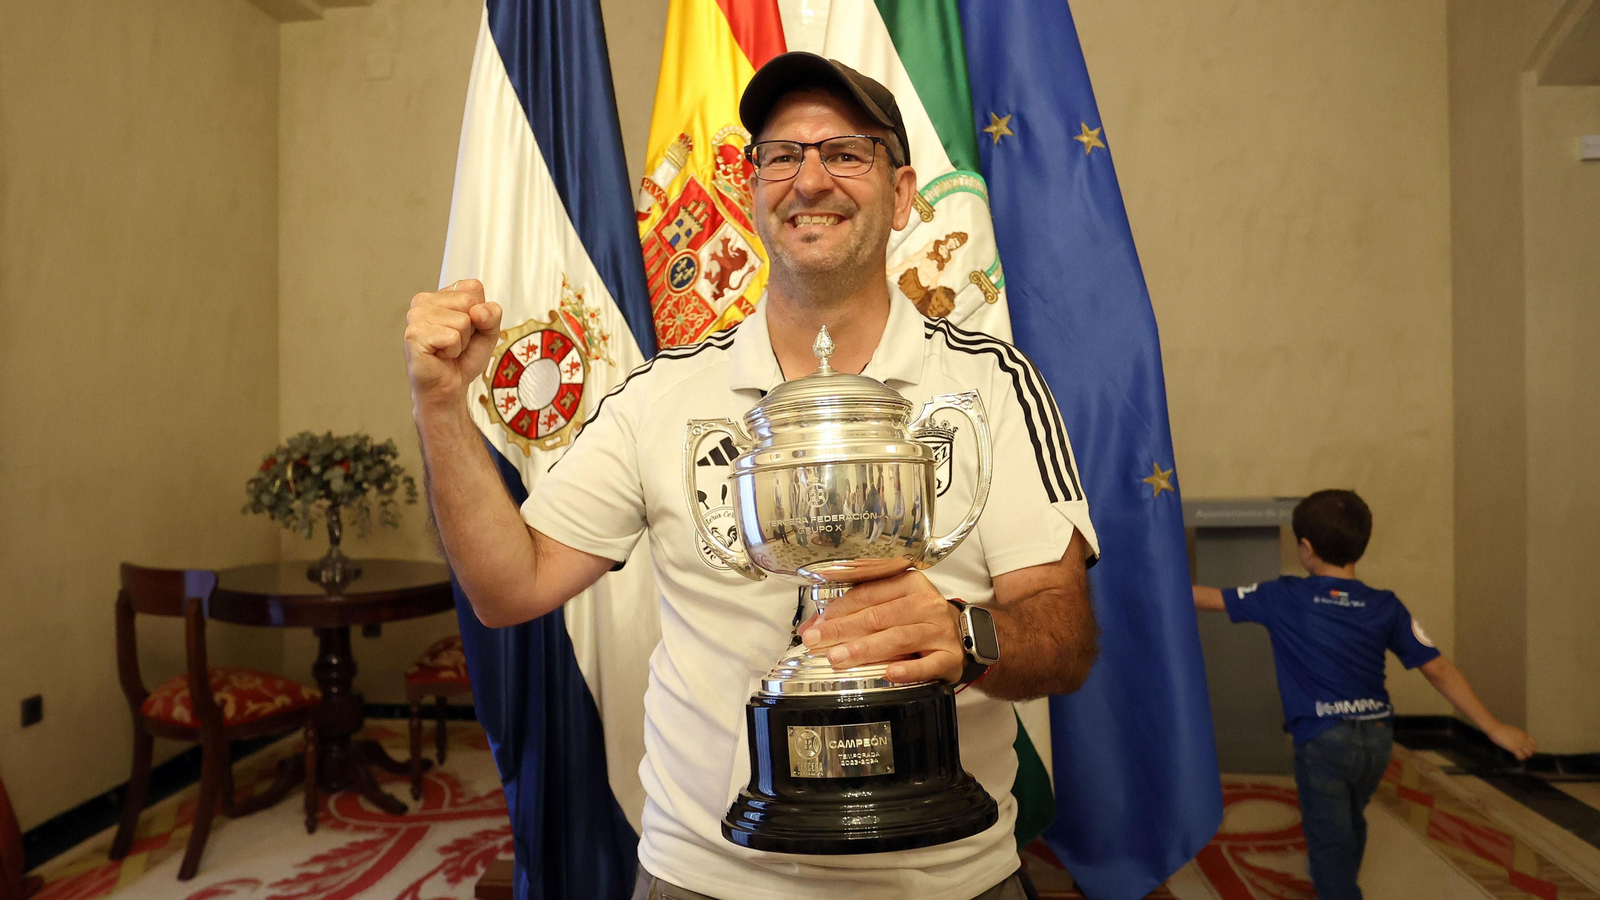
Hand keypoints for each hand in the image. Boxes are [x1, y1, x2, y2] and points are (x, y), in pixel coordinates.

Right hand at [404, 279, 502, 407]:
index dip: (480, 313)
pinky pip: (452, 337)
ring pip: (462, 321)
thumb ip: (492, 314)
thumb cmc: (463, 358)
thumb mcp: (488, 332)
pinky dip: (453, 351)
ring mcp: (416, 316)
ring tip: (447, 349)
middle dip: (471, 329)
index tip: (468, 329)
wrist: (449, 386)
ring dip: (461, 342)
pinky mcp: (414, 334)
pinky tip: (439, 355)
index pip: (473, 287)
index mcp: (440, 294)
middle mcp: (423, 301)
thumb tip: (478, 311)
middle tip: (455, 342)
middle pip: (469, 302)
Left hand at [799, 570, 965, 684]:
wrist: (960, 634)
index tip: (816, 625)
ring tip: (840, 658)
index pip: (868, 594)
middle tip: (817, 642)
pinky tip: (889, 673)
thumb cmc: (918, 619)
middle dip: (844, 630)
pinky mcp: (950, 657)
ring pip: (898, 638)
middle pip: (879, 616)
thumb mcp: (890, 606)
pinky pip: (928, 664)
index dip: (838, 610)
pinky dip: (908, 670)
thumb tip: (813, 626)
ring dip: (865, 649)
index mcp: (909, 583)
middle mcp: (926, 604)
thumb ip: (855, 612)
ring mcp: (939, 631)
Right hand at [1486, 722, 1536, 760]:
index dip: (1532, 748)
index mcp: (1524, 734)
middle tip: (1524, 754)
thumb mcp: (1514, 730)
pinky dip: (1520, 758)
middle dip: (1529, 753)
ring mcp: (1519, 744)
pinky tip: (1516, 757)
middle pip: (1532, 750)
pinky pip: (1521, 756)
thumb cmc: (1502, 729)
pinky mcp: (1513, 748)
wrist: (1496, 728)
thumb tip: (1519, 738)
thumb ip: (1519, 735)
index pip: (1534, 743)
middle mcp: (1523, 740)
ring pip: (1528, 754)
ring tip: (1520, 756)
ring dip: (1525, 756)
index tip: (1528, 749)